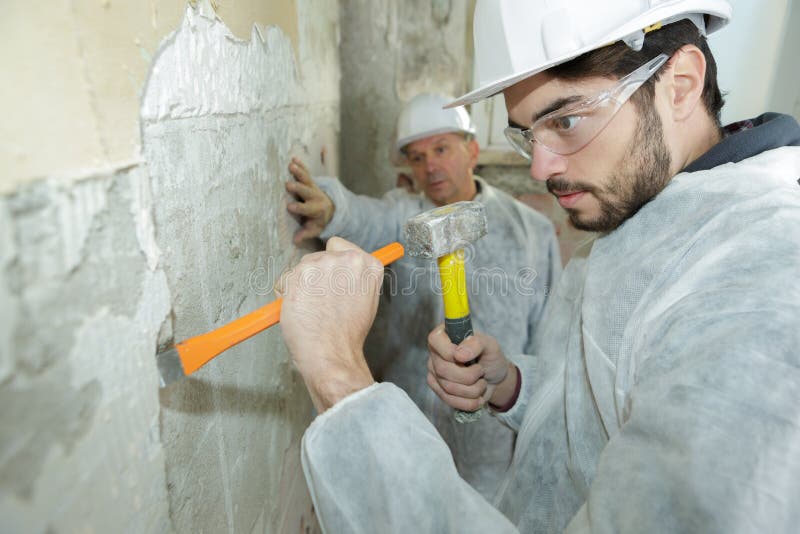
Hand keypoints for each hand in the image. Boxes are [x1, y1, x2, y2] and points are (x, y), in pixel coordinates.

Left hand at [276, 237, 380, 411]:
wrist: (332, 354)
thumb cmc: (347, 334)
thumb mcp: (366, 299)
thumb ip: (355, 278)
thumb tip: (340, 271)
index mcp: (368, 264)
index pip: (340, 247)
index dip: (333, 265)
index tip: (331, 279)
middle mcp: (347, 259)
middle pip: (319, 256)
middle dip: (316, 276)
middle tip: (321, 302)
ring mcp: (322, 265)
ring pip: (301, 267)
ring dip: (301, 284)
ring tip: (312, 309)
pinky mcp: (300, 274)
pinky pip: (285, 279)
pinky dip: (286, 294)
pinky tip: (300, 310)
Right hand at [286, 157, 335, 243]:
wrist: (330, 209)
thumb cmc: (319, 221)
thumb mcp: (314, 229)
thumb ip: (305, 234)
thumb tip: (295, 241)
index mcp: (316, 210)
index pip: (306, 209)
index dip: (298, 208)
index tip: (289, 206)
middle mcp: (315, 197)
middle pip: (307, 192)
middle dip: (298, 188)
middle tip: (289, 185)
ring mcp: (314, 188)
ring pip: (307, 179)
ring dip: (299, 172)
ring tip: (291, 166)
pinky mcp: (311, 182)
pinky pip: (306, 172)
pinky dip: (300, 165)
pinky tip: (293, 159)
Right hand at [426, 327, 513, 411]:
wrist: (493, 378)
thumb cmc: (490, 356)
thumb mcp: (490, 345)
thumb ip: (477, 343)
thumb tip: (459, 355)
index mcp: (444, 335)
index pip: (434, 340)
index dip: (449, 352)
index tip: (467, 358)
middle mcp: (435, 353)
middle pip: (442, 370)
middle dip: (469, 376)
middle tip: (481, 371)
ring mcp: (434, 373)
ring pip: (448, 388)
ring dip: (473, 390)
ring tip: (481, 383)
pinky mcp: (438, 390)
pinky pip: (450, 400)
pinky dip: (469, 402)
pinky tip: (477, 397)